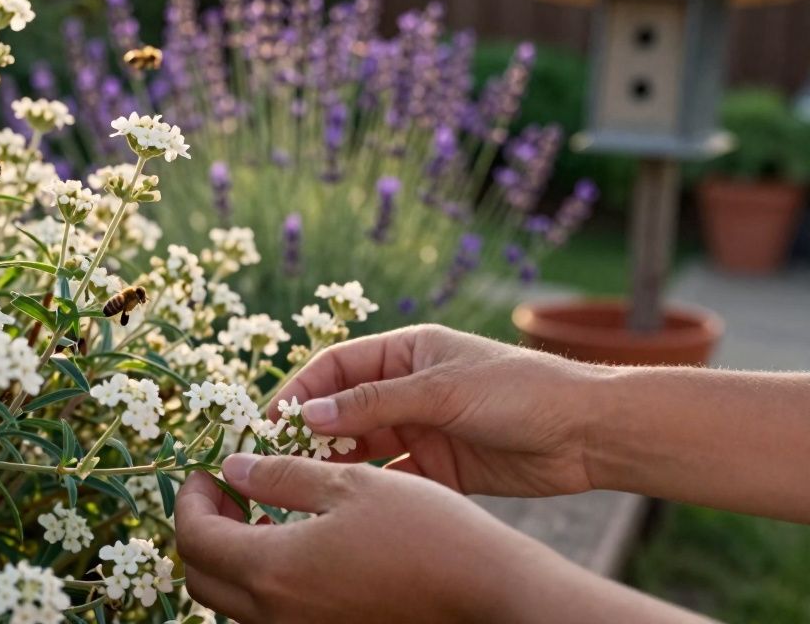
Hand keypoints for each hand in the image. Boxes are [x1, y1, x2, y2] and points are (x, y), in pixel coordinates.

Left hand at [176, 455, 569, 622]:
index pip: (195, 538)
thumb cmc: (424, 530)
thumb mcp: (349, 484)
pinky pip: (267, 615)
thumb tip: (232, 468)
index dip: (189, 499)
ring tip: (259, 513)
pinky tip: (295, 546)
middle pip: (202, 578)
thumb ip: (281, 476)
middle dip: (201, 529)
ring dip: (230, 555)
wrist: (489, 593)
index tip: (205, 472)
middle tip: (224, 492)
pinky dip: (262, 580)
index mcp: (273, 570)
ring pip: (231, 601)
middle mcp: (276, 615)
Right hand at [271, 325, 607, 497]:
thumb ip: (374, 403)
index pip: (335, 367)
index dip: (299, 392)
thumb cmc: (521, 391)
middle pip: (342, 410)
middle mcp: (407, 389)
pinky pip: (390, 478)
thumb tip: (310, 413)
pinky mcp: (438, 468)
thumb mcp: (442, 390)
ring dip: (334, 464)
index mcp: (406, 352)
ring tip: (302, 488)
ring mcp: (421, 429)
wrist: (588, 434)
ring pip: (361, 448)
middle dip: (309, 433)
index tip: (268, 422)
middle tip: (275, 462)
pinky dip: (368, 490)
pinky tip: (347, 505)